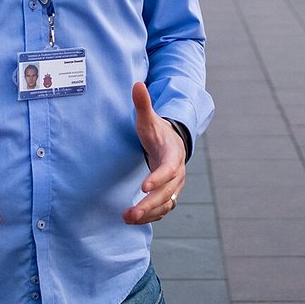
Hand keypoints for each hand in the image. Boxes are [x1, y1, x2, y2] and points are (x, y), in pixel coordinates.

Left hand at [123, 82, 185, 224]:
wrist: (171, 142)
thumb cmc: (157, 131)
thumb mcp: (148, 119)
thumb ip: (143, 104)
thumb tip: (137, 84)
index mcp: (173, 154)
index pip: (168, 169)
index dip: (158, 178)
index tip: (143, 186)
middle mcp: (177, 173)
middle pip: (167, 193)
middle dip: (149, 204)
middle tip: (131, 212)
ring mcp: (175, 186)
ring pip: (166, 204)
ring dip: (149, 213)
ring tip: (127, 218)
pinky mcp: (169, 194)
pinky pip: (163, 209)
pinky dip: (151, 216)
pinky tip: (133, 219)